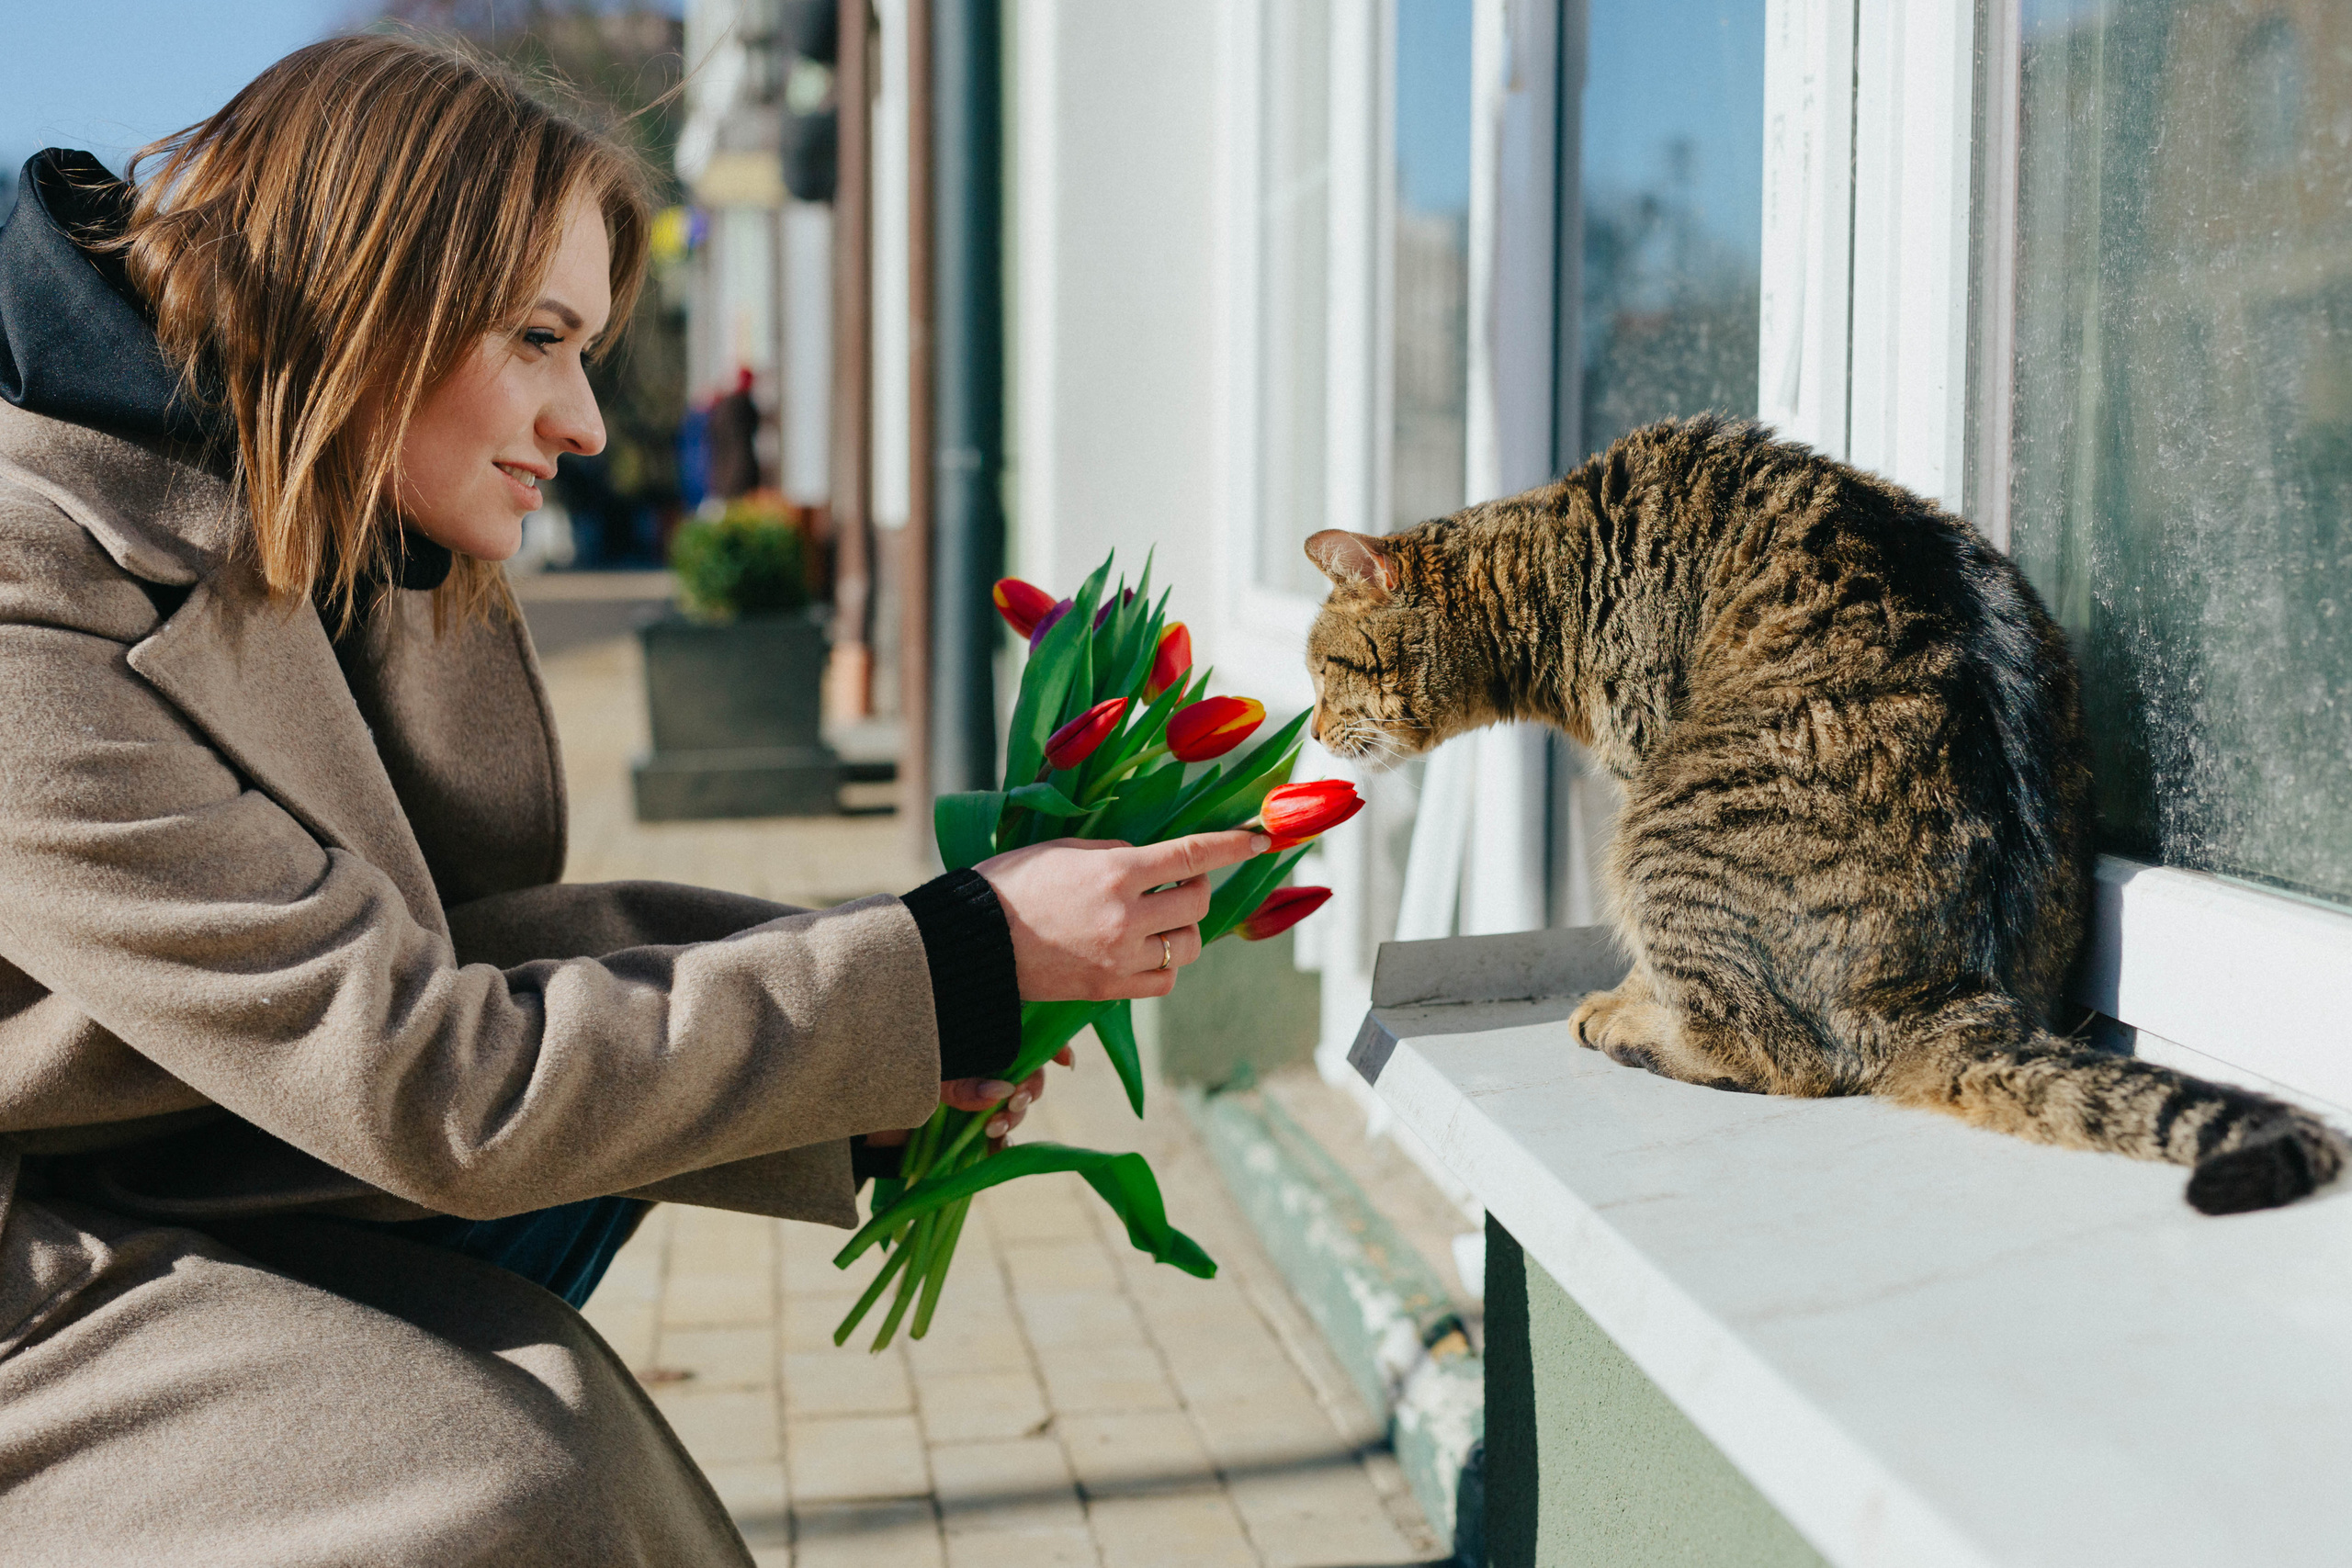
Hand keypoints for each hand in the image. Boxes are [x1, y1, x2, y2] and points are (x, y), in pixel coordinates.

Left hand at [867, 1046, 1076, 1148]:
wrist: (842, 1100)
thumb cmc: (878, 1068)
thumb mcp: (917, 1068)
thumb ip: (956, 1080)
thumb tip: (999, 1091)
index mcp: (973, 1030)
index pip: (1022, 1026)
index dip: (1050, 1041)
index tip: (1064, 1061)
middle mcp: (978, 1057)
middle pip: (1026, 1067)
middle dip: (1030, 1088)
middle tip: (1016, 1103)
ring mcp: (973, 1089)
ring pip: (1015, 1101)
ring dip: (1014, 1116)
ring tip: (995, 1129)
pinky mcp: (964, 1121)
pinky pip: (996, 1133)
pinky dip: (1001, 1142)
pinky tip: (997, 1149)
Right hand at [974, 830, 1269, 1000]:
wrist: (973, 944)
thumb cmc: (1012, 885)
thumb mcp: (1065, 850)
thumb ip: (1116, 854)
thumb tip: (1157, 863)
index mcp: (1115, 872)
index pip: (1192, 854)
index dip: (1232, 844)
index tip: (1260, 839)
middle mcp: (1126, 916)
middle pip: (1199, 900)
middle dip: (1199, 885)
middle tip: (1179, 880)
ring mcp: (1121, 957)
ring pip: (1189, 944)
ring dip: (1184, 927)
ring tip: (1159, 918)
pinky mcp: (1111, 989)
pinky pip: (1166, 979)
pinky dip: (1166, 964)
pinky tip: (1146, 950)